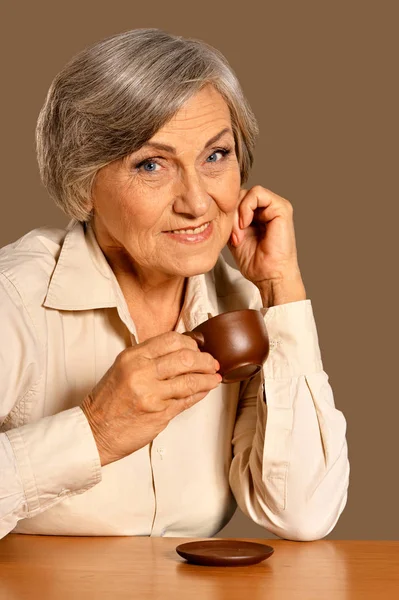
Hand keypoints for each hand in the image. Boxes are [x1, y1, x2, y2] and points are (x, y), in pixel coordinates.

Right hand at [80, 332, 220, 465]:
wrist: (93, 431)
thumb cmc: (108, 402)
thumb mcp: (123, 369)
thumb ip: (149, 359)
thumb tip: (182, 352)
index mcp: (132, 357)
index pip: (171, 340)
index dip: (191, 343)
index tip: (198, 348)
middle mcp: (142, 372)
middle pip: (185, 357)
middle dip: (205, 360)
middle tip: (212, 363)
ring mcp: (151, 393)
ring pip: (191, 380)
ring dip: (208, 378)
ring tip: (215, 377)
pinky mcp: (159, 413)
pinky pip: (187, 399)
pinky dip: (200, 393)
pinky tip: (205, 390)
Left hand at [227, 186, 305, 303]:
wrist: (269, 275)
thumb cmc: (255, 262)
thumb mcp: (234, 237)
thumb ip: (230, 221)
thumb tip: (216, 207)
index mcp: (258, 215)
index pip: (236, 201)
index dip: (228, 214)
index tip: (228, 236)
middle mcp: (268, 209)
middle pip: (239, 195)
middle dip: (231, 214)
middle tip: (233, 236)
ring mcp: (276, 206)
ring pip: (246, 192)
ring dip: (238, 212)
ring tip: (239, 233)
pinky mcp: (282, 207)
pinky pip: (257, 193)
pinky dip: (246, 207)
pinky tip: (246, 225)